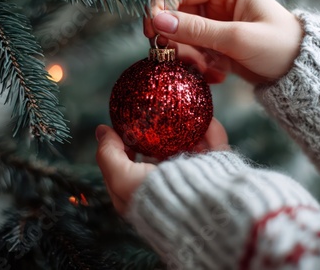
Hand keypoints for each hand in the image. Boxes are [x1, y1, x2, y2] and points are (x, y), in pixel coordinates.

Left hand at [96, 118, 228, 214]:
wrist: (199, 210)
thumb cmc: (155, 198)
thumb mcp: (121, 179)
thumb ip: (109, 154)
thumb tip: (101, 131)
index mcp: (145, 194)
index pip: (132, 165)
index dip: (127, 143)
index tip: (127, 126)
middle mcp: (169, 186)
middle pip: (162, 152)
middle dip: (159, 132)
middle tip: (154, 113)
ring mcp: (195, 178)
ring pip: (190, 146)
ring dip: (186, 128)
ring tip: (179, 110)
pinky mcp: (218, 171)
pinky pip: (215, 145)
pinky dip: (211, 130)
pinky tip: (203, 118)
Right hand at [144, 0, 302, 83]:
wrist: (299, 74)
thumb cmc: (279, 47)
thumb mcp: (238, 38)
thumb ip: (197, 30)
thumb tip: (158, 21)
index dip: (161, 6)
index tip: (151, 29)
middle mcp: (217, 3)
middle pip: (177, 15)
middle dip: (175, 38)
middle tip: (175, 56)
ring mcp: (215, 25)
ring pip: (182, 37)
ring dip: (188, 56)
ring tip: (207, 70)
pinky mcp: (215, 45)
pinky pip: (193, 52)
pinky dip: (199, 65)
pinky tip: (217, 75)